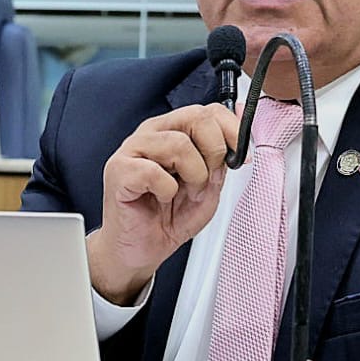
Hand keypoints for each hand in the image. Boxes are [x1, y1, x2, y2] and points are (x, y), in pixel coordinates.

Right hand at [86, 104, 239, 304]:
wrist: (141, 249)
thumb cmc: (169, 218)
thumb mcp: (209, 188)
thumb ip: (222, 160)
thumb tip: (239, 129)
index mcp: (172, 131)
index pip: (207, 110)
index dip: (231, 129)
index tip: (240, 155)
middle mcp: (152, 134)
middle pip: (195, 117)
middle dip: (213, 151)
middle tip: (206, 178)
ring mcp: (132, 150)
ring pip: (179, 144)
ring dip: (192, 176)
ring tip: (182, 193)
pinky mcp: (119, 171)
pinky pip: (155, 172)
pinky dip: (167, 190)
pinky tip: (160, 198)